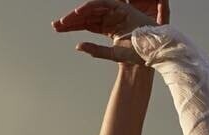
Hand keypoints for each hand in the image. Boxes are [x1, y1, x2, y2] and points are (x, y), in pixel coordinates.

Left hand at [52, 0, 170, 64]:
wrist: (152, 53)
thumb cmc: (136, 55)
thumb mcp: (111, 54)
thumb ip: (95, 50)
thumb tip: (78, 46)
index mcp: (109, 28)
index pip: (86, 24)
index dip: (72, 26)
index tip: (58, 28)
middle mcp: (111, 18)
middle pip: (86, 16)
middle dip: (70, 21)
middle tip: (56, 25)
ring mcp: (115, 12)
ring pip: (91, 10)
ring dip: (77, 15)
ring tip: (63, 22)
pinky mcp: (120, 7)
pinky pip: (101, 4)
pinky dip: (89, 8)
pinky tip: (77, 14)